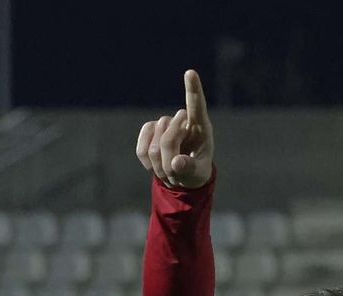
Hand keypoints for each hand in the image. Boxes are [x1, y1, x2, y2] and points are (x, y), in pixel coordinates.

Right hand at [135, 69, 213, 189]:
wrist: (181, 173)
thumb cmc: (195, 171)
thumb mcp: (199, 174)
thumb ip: (190, 169)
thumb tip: (175, 164)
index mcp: (200, 127)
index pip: (196, 104)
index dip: (192, 89)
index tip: (190, 73)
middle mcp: (181, 120)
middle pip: (168, 139)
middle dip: (169, 161)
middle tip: (177, 172)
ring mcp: (164, 123)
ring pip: (154, 146)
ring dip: (160, 165)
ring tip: (170, 169)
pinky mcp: (149, 130)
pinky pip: (142, 149)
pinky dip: (147, 162)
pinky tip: (155, 165)